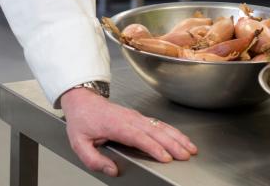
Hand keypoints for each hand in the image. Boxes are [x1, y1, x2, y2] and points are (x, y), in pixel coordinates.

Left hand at [59, 88, 196, 176]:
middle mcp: (128, 119)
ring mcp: (135, 116)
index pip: (138, 136)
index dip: (153, 147)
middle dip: (172, 143)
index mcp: (115, 125)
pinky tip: (181, 139)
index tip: (166, 157)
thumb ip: (94, 160)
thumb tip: (112, 170)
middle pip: (154, 131)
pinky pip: (158, 123)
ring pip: (160, 126)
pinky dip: (172, 131)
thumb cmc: (82, 121)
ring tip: (190, 148)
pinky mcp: (139, 117)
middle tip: (185, 155)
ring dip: (176, 137)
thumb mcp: (79, 143)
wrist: (82, 100)